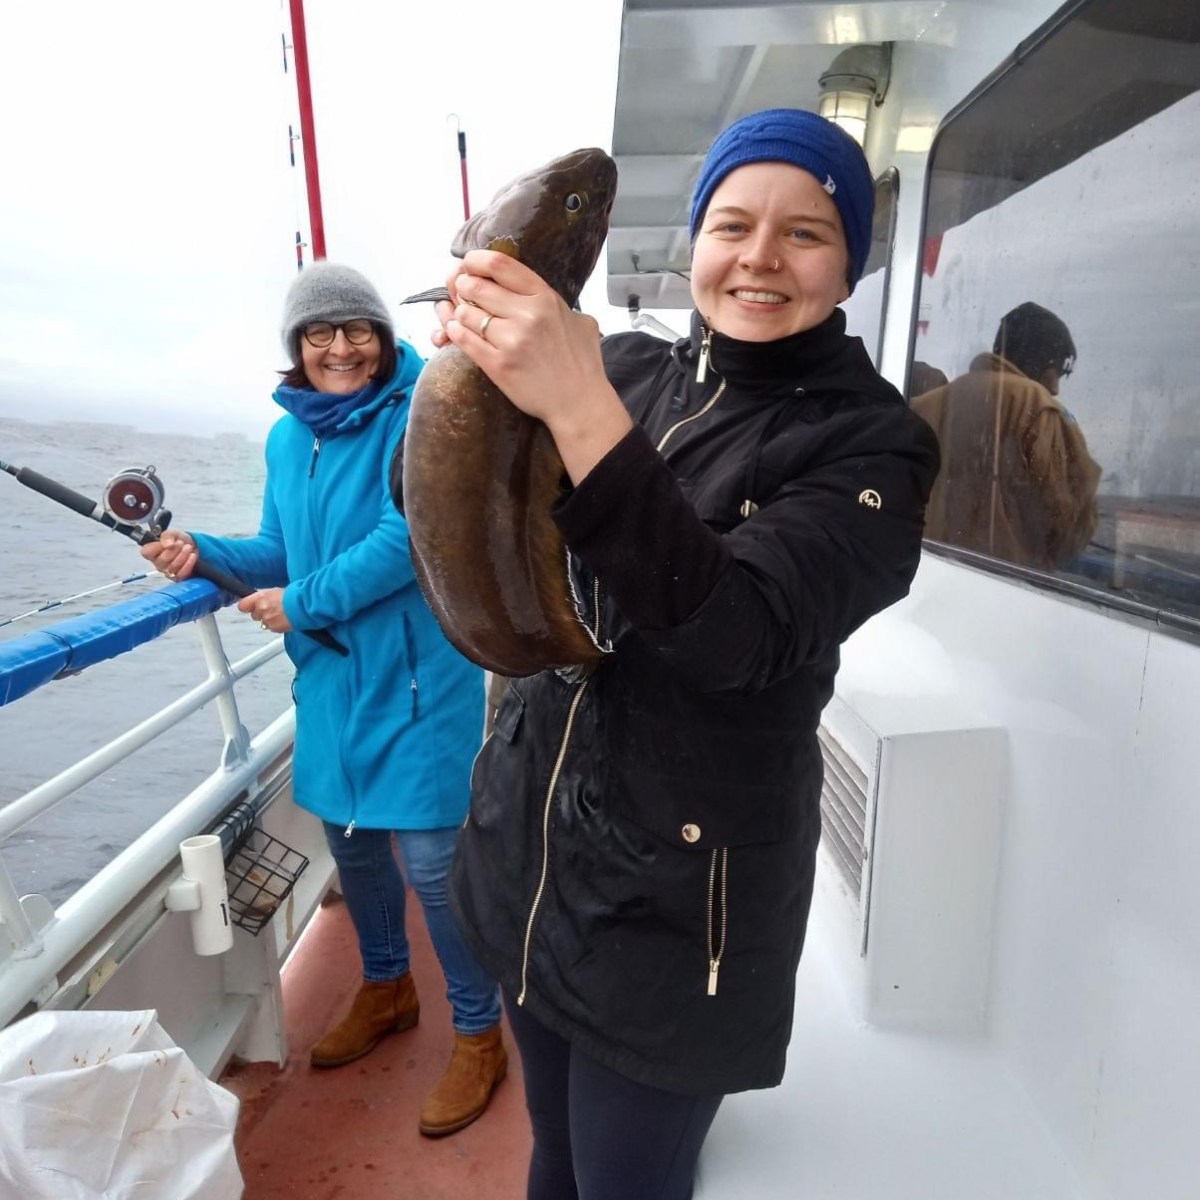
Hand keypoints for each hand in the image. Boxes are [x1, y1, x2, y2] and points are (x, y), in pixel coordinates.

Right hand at [140, 529, 196, 581]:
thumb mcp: (172, 533)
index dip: (157, 547)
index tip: (168, 542)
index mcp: (151, 552)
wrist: (193, 547)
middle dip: (174, 550)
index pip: (146, 552)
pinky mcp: (177, 577)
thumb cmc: (178, 540)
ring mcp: (167, 572)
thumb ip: (167, 536)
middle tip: (181, 543)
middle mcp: (157, 563)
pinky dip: (188, 564)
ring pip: (172, 568)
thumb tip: (167, 544)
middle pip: (162, 560)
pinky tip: (192, 556)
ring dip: (182, 556)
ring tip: (188, 547)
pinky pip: (181, 575)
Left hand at [236, 587, 292, 633]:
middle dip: (261, 614)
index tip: (249, 607)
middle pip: (254, 615)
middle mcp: (261, 608)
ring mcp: (267, 619)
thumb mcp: (274, 591)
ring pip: (264, 623)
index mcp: (260, 597)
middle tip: (271, 610)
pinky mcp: (274, 628)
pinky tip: (284, 619)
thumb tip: (258, 600)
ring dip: (270, 620)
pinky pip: (272, 628)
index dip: (246, 607)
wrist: (303, 605)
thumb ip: (263, 597)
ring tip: (281, 614)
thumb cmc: (292, 596)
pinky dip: (277, 625)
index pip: (243, 605)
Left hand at [440, 250, 631, 481]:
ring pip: (466, 313)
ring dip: (459, 313)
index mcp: (545, 298)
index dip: (475, 260)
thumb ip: (557, 302)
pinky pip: (463, 340)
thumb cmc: (581, 364)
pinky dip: (455, 332)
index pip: (499, 265)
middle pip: (476, 286)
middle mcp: (527, 315)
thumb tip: (536, 292)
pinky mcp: (498, 365)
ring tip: (464, 316)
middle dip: (462, 287)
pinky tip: (456, 330)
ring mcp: (511, 341)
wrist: (580, 404)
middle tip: (462, 293)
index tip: (469, 264)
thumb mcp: (580, 320)